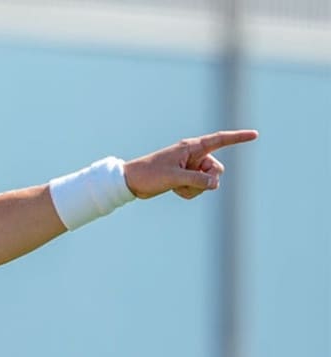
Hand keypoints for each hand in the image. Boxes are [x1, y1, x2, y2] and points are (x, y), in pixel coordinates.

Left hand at [123, 129, 258, 199]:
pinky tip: (174, 190)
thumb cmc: (150, 174)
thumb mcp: (174, 178)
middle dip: (206, 181)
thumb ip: (196, 180)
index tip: (254, 134)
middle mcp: (194, 156)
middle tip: (186, 182)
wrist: (132, 182)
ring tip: (176, 187)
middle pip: (217, 170)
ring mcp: (191, 167)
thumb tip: (215, 184)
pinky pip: (199, 189)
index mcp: (191, 147)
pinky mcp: (186, 178)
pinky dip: (189, 193)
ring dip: (195, 189)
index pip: (219, 140)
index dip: (238, 138)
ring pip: (208, 182)